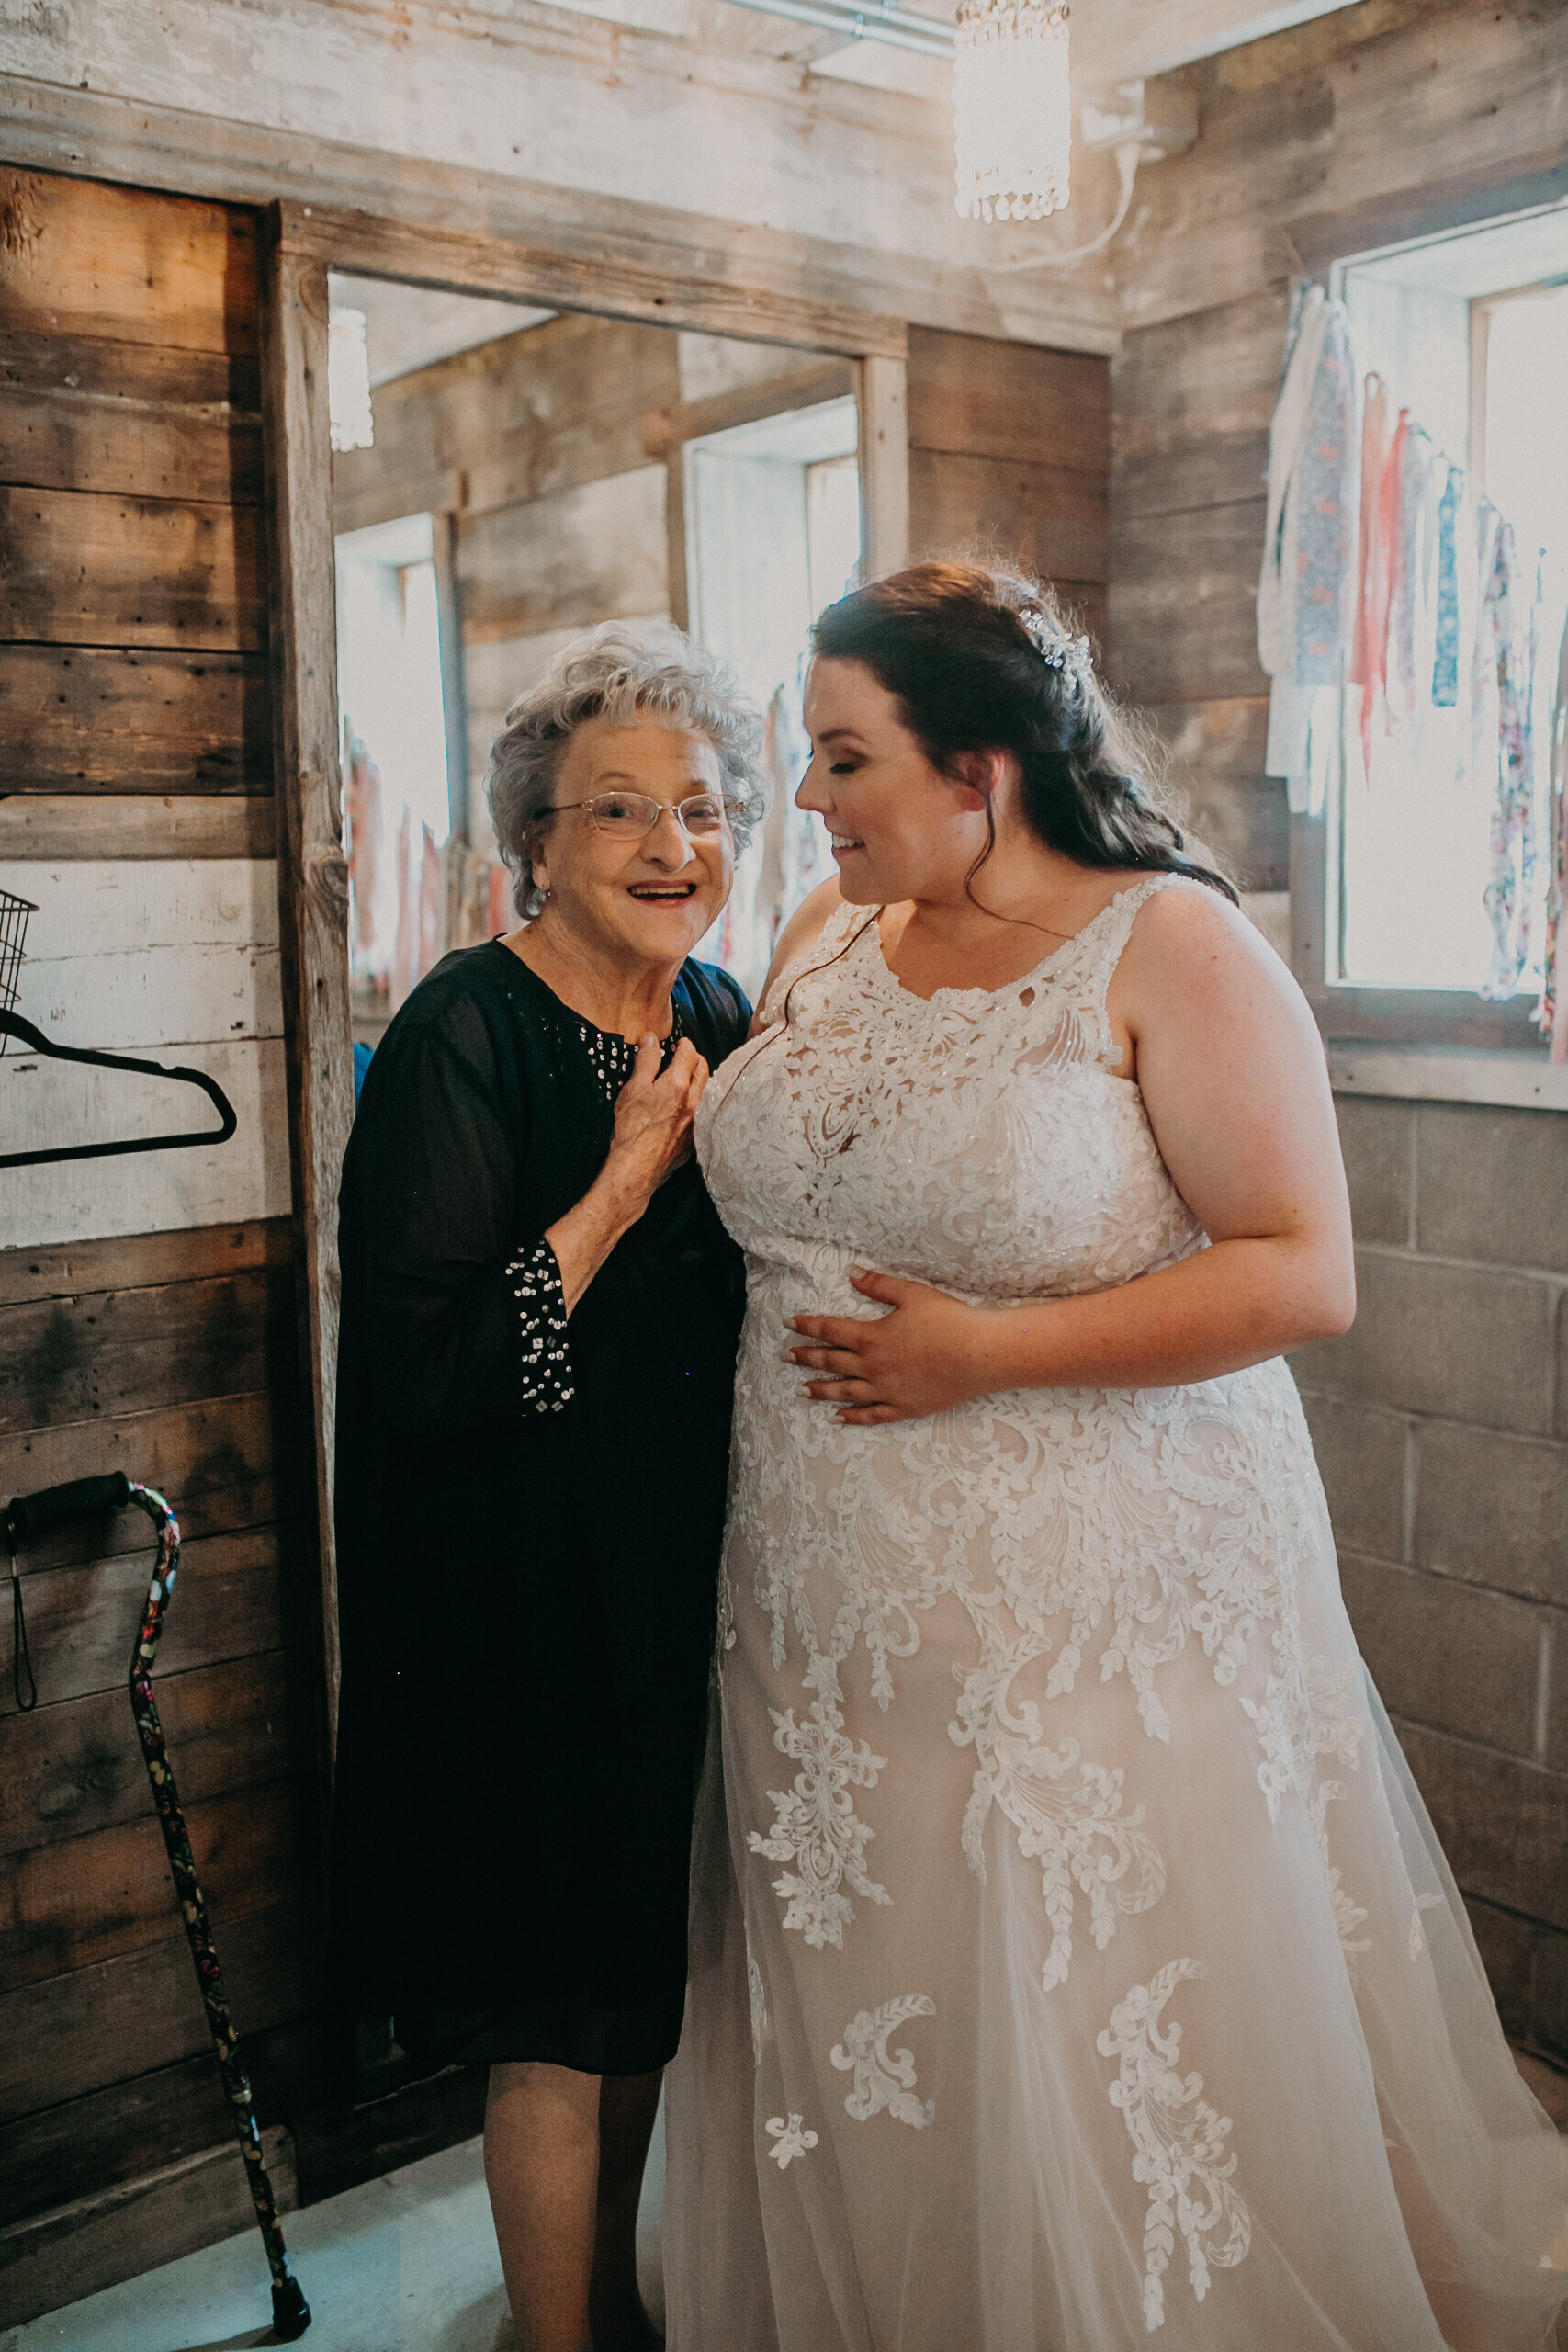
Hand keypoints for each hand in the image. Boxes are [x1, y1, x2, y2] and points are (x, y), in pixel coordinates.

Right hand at [603, 1033, 709, 1214]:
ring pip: (708, 1091)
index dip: (683, 1044)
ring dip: (700, 1081)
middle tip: (683, 1058)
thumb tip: (651, 1040)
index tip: (678, 1043)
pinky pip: (704, 1113)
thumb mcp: (632, 1089)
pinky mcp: (696, 1138)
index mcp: (677, 1084)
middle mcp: (694, 1101)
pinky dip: (698, 1103)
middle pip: (704, 1069)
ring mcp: (698, 1120)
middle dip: (695, 1059)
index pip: (689, 1053)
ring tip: (686, 1080)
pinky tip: (686, 1107)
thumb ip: (645, 1062)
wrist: (637, 1168)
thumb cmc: (631, 1130)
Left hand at [785, 1267, 987, 1424]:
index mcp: (871, 1336)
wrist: (978, 1355)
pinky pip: (871, 1415)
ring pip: (844, 1392)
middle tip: (786, 1357)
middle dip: (806, 1358)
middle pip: (831, 1362)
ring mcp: (886, 1390)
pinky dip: (851, 1418)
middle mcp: (872, 1366)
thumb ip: (879, 1285)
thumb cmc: (948, 1320)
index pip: (830, 1330)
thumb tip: (852, 1274)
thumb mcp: (911, 1294)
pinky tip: (837, 1419)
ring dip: (820, 1390)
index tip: (789, 1324)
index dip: (807, 1326)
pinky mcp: (903, 1407)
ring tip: (801, 1391)